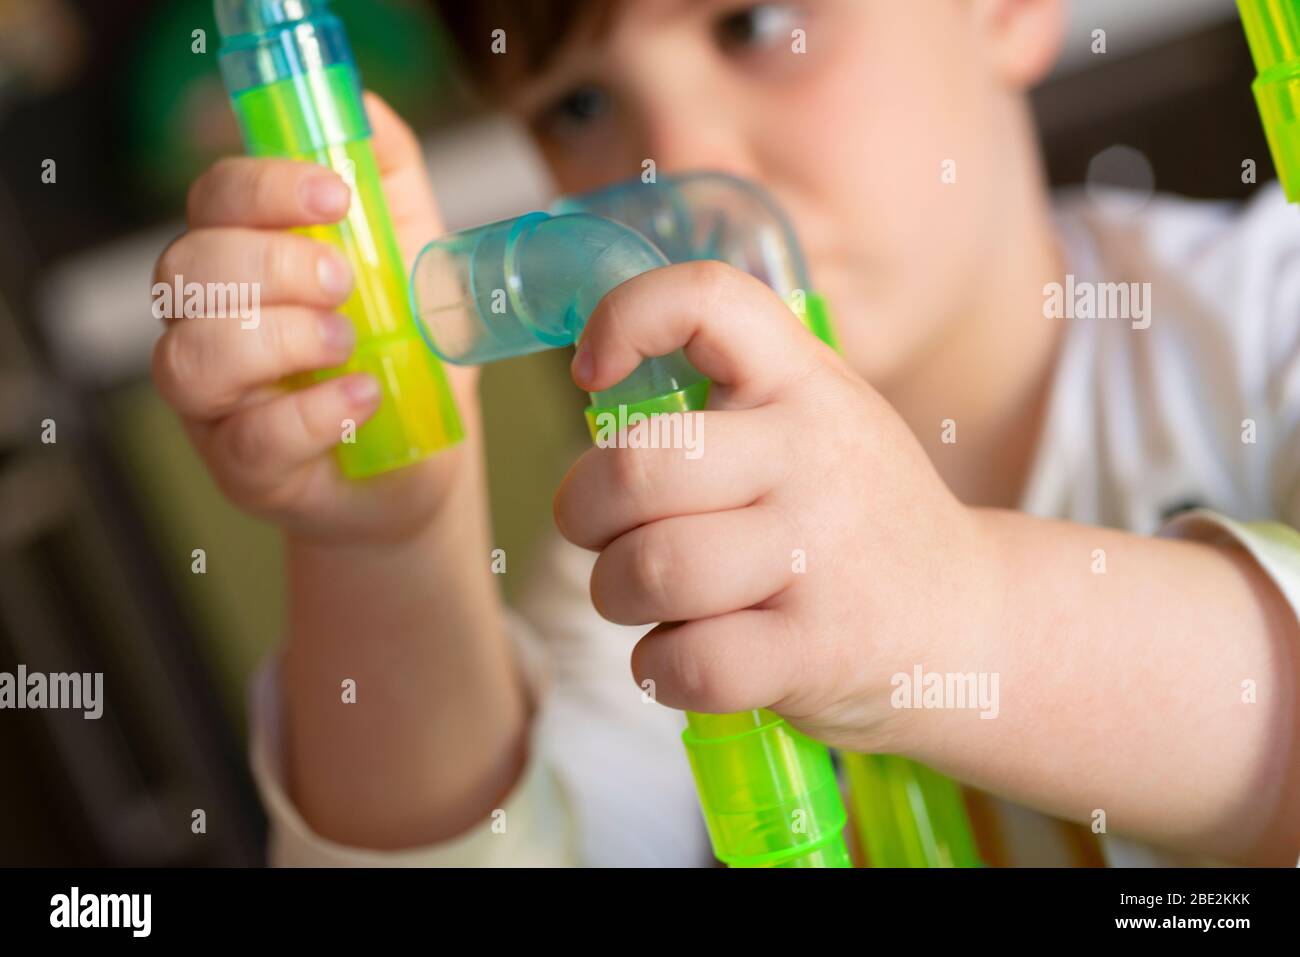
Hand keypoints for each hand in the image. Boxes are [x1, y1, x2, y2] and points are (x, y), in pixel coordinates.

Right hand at [151, 94, 476, 543]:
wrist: (426, 462)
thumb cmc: (408, 356)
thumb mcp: (417, 258)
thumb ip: (392, 181)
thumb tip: (366, 110)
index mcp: (244, 261)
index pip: (213, 201)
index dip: (262, 186)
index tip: (335, 194)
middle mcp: (210, 324)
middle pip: (184, 268)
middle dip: (269, 263)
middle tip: (345, 280)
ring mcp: (217, 403)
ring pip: (192, 354)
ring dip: (278, 336)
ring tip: (349, 343)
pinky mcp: (243, 470)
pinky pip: (248, 439)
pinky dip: (313, 414)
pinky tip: (364, 399)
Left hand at [553, 261, 1002, 751]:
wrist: (972, 621)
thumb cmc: (854, 516)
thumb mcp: (818, 420)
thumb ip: (727, 393)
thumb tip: (593, 386)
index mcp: (804, 382)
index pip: (705, 299)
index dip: (624, 319)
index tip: (591, 376)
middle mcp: (814, 456)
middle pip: (637, 467)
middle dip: (584, 510)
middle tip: (601, 532)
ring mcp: (820, 557)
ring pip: (649, 571)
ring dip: (616, 595)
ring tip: (647, 599)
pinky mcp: (816, 652)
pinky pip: (682, 663)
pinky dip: (656, 669)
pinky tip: (683, 655)